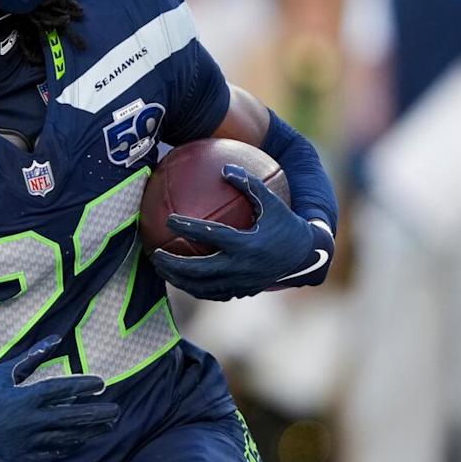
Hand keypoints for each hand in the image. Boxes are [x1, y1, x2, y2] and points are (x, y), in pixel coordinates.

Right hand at [0, 336, 119, 461]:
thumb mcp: (6, 371)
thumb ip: (33, 356)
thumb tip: (55, 339)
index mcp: (26, 397)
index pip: (63, 390)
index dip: (84, 386)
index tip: (101, 383)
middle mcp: (29, 421)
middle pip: (71, 418)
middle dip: (96, 415)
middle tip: (116, 411)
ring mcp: (26, 441)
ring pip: (65, 438)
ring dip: (88, 432)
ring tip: (106, 427)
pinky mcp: (21, 455)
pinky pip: (51, 451)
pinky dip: (67, 446)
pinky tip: (80, 441)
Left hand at [151, 164, 314, 300]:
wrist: (306, 258)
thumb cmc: (287, 224)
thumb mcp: (273, 202)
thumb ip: (249, 184)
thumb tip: (225, 167)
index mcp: (247, 244)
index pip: (210, 235)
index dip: (188, 227)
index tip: (169, 219)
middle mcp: (241, 267)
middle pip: (198, 269)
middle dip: (172, 263)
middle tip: (154, 252)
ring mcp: (241, 283)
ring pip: (201, 286)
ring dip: (177, 279)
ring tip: (160, 268)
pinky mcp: (241, 292)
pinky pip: (211, 293)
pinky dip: (193, 288)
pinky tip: (179, 279)